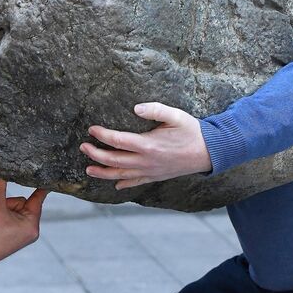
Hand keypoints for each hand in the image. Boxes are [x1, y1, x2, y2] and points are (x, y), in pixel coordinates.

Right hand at [0, 175, 46, 269]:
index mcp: (32, 225)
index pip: (39, 198)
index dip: (40, 184)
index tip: (50, 173)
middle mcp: (32, 229)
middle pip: (24, 202)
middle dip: (10, 203)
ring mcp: (24, 233)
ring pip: (17, 207)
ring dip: (5, 208)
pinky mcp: (16, 234)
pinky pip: (13, 215)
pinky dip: (3, 214)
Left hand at [81, 102, 211, 189]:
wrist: (209, 153)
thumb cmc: (192, 131)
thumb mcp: (176, 115)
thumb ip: (155, 109)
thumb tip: (136, 107)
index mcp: (148, 145)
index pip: (118, 141)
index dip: (102, 135)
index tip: (92, 129)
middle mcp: (146, 161)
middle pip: (114, 161)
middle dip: (96, 154)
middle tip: (83, 147)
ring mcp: (150, 171)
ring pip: (121, 175)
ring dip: (103, 173)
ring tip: (89, 169)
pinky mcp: (156, 176)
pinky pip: (136, 183)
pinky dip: (123, 184)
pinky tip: (115, 184)